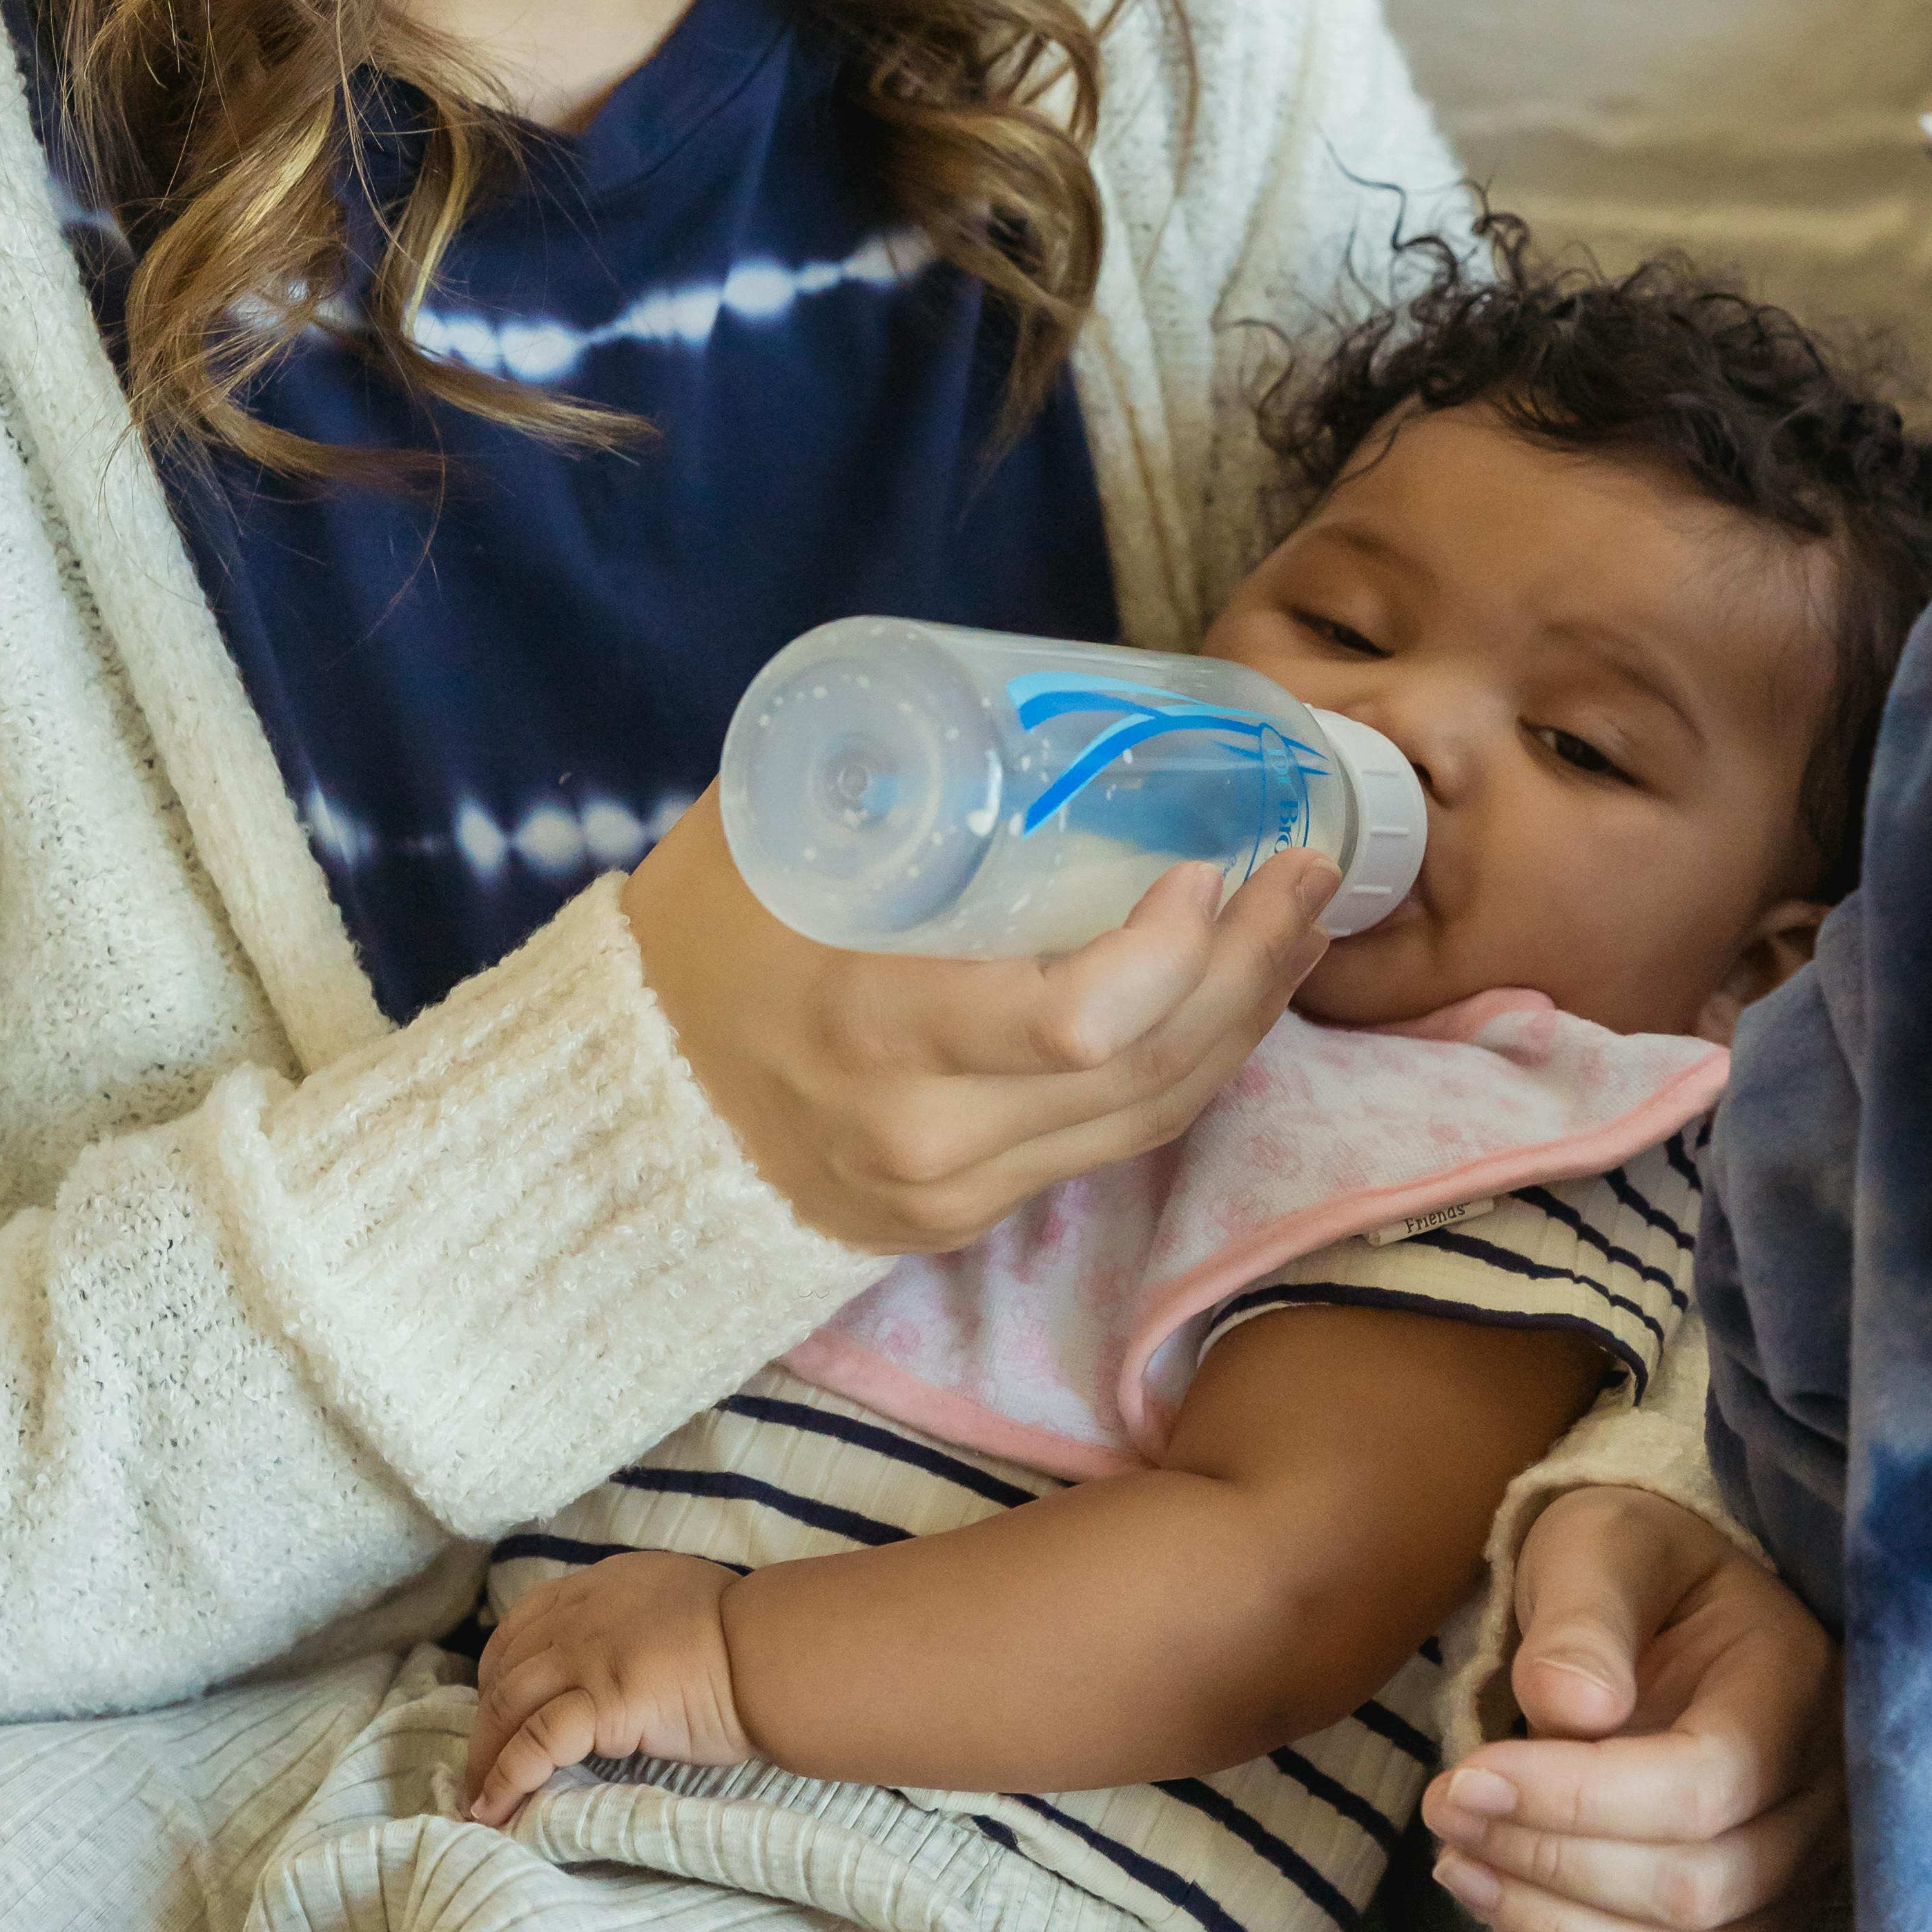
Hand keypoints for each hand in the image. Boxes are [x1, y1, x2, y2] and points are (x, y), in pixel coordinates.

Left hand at [463, 1551, 753, 1825]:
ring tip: (479, 1803)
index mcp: (598, 1586)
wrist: (770, 1651)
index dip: (499, 1673)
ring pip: (506, 1706)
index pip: (521, 1625)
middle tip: (480, 1772)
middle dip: (484, 1725)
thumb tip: (612, 1662)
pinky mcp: (600, 1701)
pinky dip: (507, 1780)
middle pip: (505, 1669)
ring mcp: (587, 1655)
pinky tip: (496, 1810)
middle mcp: (581, 1614)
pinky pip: (534, 1744)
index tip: (496, 1715)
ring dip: (485, 1760)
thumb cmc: (740, 1635)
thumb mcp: (671, 1602)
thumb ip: (630, 1621)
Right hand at [623, 787, 1337, 1254]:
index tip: (1212, 864)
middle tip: (1306, 867)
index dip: (1175, 951)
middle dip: (1252, 966)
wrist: (625, 1103)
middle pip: (1145, 1072)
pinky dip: (1187, 1067)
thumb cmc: (704, 935)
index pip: (1078, 1024)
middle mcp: (928, 1134)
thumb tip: (1037, 712)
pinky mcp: (968, 1219)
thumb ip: (898, 790)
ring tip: (1298, 924)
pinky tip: (1231, 1000)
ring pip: (1151, 1117)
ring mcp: (952, 1193)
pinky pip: (1111, 1147)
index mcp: (875, 1028)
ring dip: (1246, 1018)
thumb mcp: (778, 837)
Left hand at [1420, 1488, 1844, 1931]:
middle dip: (1554, 1867)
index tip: (1466, 1779)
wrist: (1664, 1601)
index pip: (1705, 1785)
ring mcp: (1794, 1872)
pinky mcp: (1749, 1922)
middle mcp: (1818, 1794)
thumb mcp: (1598, 1546)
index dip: (1578, 1802)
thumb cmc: (1630, 1564)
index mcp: (1796, 1684)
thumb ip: (1584, 1613)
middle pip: (1699, 1887)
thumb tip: (1571, 1707)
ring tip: (1459, 1873)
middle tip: (1444, 1819)